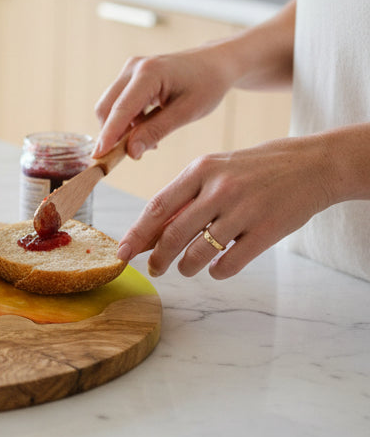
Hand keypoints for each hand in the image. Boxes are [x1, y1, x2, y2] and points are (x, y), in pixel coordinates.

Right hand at [93, 45, 234, 157]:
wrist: (215, 63)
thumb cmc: (207, 84)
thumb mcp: (187, 112)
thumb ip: (156, 131)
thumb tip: (130, 152)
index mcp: (149, 72)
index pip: (121, 109)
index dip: (108, 135)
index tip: (99, 157)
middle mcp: (133, 67)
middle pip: (107, 107)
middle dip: (114, 134)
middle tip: (135, 154)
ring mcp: (129, 70)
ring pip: (110, 107)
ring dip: (122, 129)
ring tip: (150, 141)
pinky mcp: (129, 76)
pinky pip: (118, 104)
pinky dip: (127, 121)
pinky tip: (147, 128)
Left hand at [118, 137, 333, 278]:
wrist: (314, 164)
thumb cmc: (254, 170)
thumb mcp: (216, 169)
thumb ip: (186, 198)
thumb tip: (150, 233)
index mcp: (200, 170)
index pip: (158, 207)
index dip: (137, 234)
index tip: (122, 253)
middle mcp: (219, 189)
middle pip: (173, 234)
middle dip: (157, 259)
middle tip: (154, 270)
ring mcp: (244, 210)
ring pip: (199, 253)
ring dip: (186, 267)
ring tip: (185, 268)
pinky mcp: (267, 230)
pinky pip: (230, 263)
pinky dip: (217, 272)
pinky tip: (217, 269)